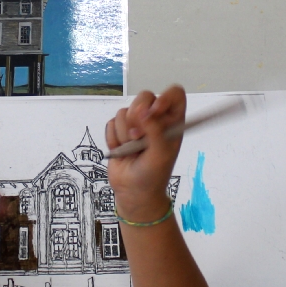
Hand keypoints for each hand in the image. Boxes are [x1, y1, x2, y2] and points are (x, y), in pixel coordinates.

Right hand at [106, 86, 185, 223]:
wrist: (133, 192)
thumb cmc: (153, 175)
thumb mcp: (160, 154)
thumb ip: (155, 130)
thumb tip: (144, 109)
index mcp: (173, 121)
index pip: (175, 94)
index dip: (164, 97)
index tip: (154, 111)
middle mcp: (155, 118)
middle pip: (144, 97)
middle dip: (137, 118)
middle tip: (138, 138)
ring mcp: (135, 123)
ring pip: (124, 112)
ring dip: (124, 134)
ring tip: (132, 150)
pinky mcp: (118, 130)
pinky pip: (111, 123)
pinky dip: (113, 139)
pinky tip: (121, 151)